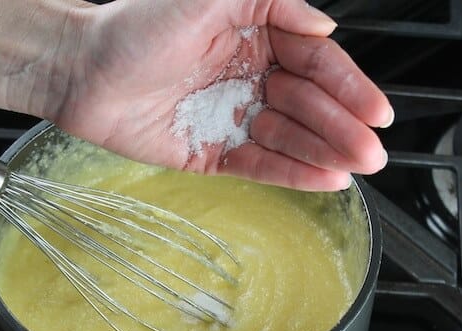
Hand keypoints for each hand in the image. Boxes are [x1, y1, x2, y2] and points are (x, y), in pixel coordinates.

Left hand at [46, 0, 392, 190]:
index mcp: (255, 37)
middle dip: (342, 128)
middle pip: (308, 106)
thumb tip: (322, 27)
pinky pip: (258, 166)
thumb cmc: (134, 27)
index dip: (349, 87)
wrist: (84, 74)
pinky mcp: (213, 153)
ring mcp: (233, 119)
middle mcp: (249, 79)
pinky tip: (323, 181)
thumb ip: (268, 1)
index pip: (314, 65)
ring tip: (357, 169)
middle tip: (373, 151)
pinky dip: (290, 173)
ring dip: (324, 154)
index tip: (377, 112)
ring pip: (288, 139)